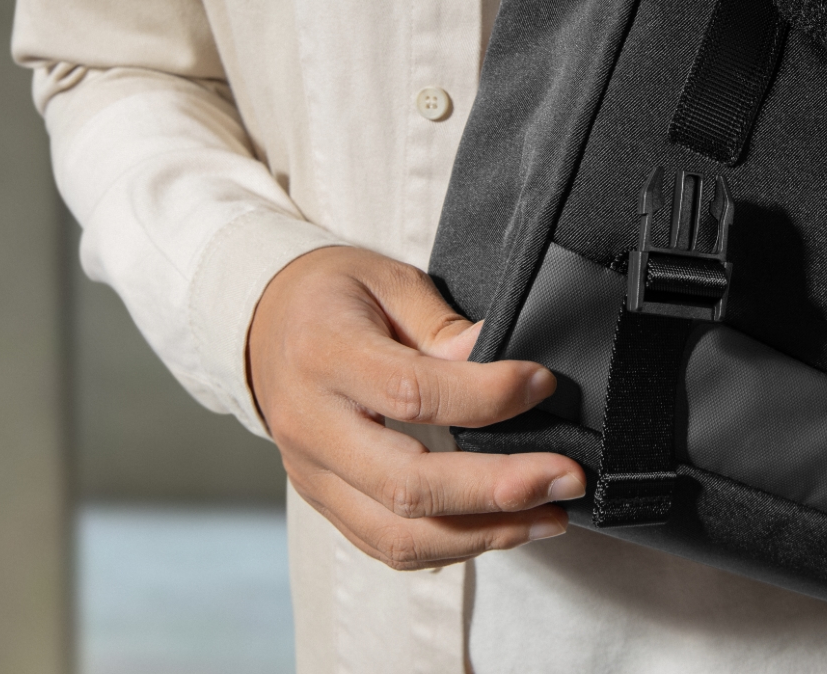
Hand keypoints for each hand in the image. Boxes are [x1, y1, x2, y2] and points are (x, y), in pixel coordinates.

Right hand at [248, 246, 583, 569]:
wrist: (260, 324)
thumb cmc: (331, 295)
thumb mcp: (387, 281)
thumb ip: (443, 325)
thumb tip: (501, 364)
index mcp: (324, 355)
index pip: (412, 392)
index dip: (488, 396)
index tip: (542, 384)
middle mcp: (311, 425)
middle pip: (408, 485)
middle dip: (499, 489)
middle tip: (566, 477)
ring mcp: (312, 473)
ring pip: (399, 533)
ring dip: (485, 533)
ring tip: (550, 516)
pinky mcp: (322, 500)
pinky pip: (386, 545)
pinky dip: (452, 546)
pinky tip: (502, 528)